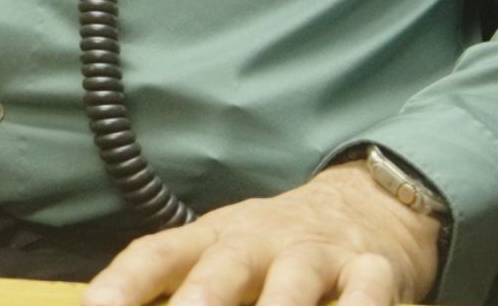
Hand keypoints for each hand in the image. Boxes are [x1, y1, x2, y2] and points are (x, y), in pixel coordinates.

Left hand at [85, 162, 440, 305]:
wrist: (371, 202)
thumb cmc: (277, 245)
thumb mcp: (226, 252)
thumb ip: (182, 282)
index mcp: (215, 237)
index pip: (158, 253)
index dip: (124, 282)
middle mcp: (261, 241)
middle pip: (225, 267)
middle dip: (201, 299)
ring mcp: (317, 254)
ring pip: (295, 282)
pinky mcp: (373, 271)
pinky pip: (367, 293)